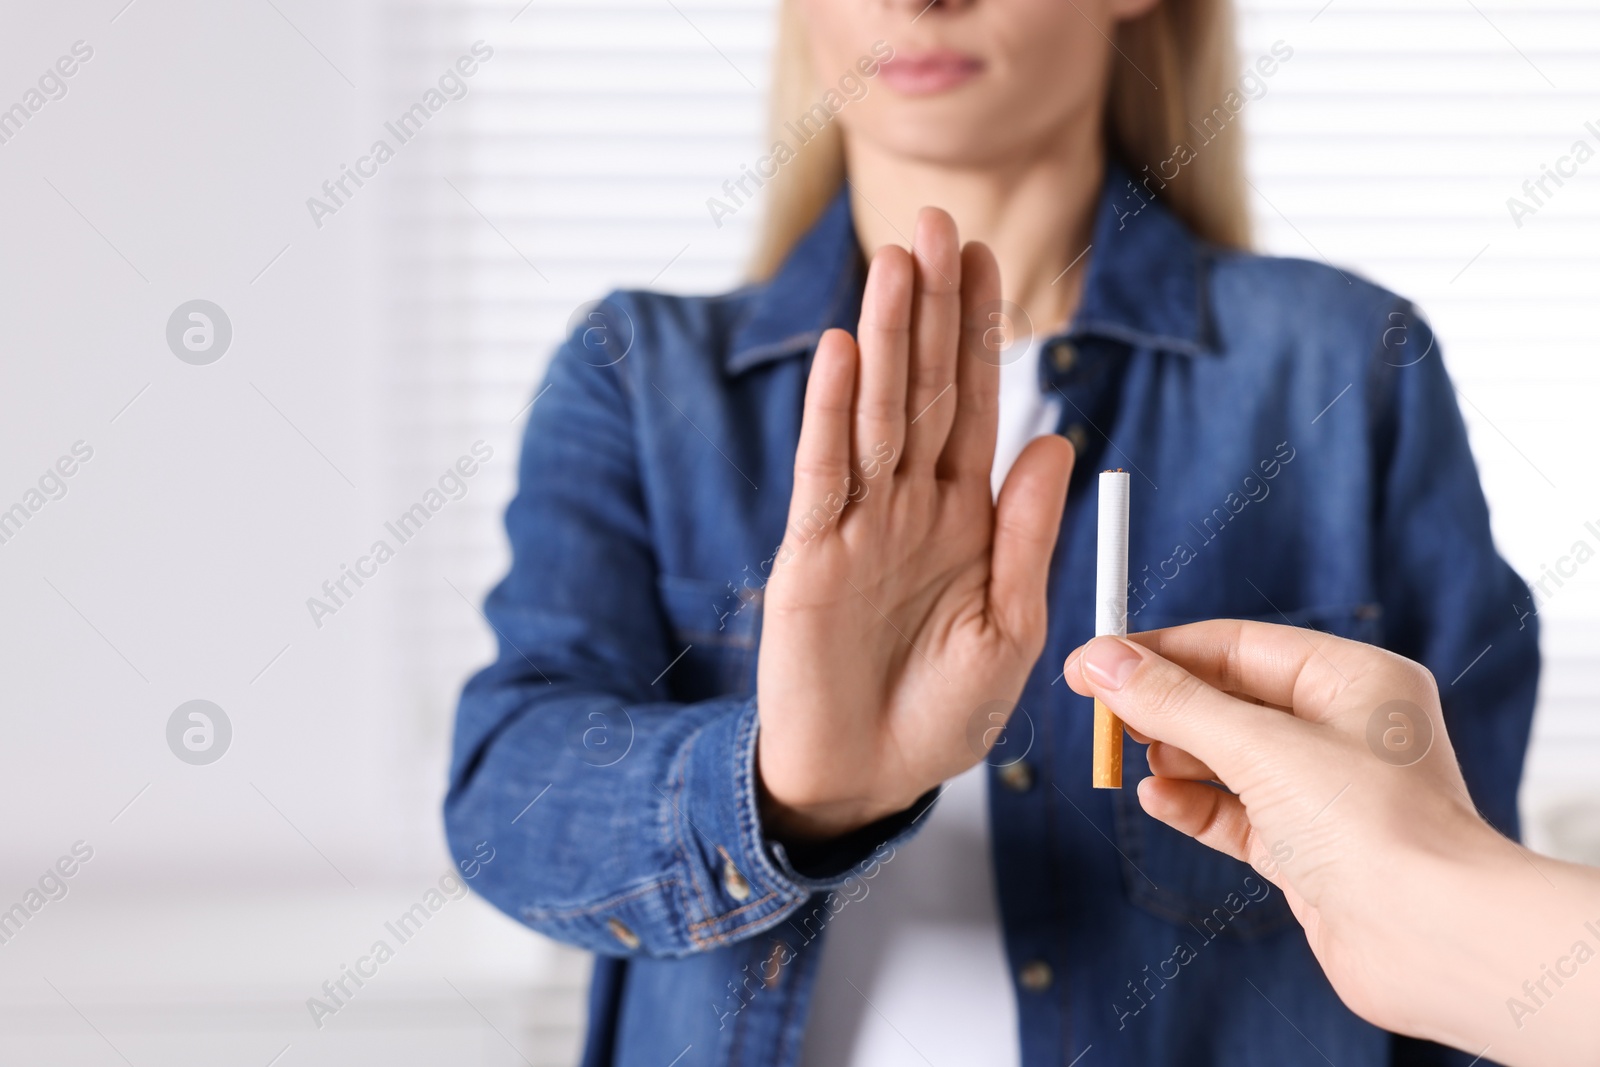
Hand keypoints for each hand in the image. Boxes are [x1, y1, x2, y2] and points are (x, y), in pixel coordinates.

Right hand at [756, 208, 1073, 841]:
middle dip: (933, 308)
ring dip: (888, 338)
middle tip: (936, 223)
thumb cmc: (942, 712)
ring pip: (877, 414)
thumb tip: (1058, 441)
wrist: (869, 779)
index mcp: (963, 517)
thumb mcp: (1011, 627)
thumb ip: (1026, 536)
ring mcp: (857, 526)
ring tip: (896, 261)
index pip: (974, 405)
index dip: (980, 332)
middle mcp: (908, 505)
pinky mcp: (812, 557)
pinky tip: (845, 354)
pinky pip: (826, 475)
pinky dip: (833, 415)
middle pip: (924, 389)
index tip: (988, 257)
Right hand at [1064, 622, 1599, 1064]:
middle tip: (1099, 711)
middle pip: (1228, 699)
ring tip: (1130, 758)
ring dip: (1174, 756)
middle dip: (1163, 706)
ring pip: (1228, 757)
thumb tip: (1102, 660)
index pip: (1236, 647)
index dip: (1159, 652)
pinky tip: (1157, 798)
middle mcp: (1345, 729)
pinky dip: (1193, 803)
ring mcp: (1327, 792)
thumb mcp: (1259, 747)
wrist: (1434, 941)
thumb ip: (1174, 703)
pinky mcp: (1309, 849)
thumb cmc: (1375, 829)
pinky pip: (1235, 811)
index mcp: (1354, 681)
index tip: (1094, 659)